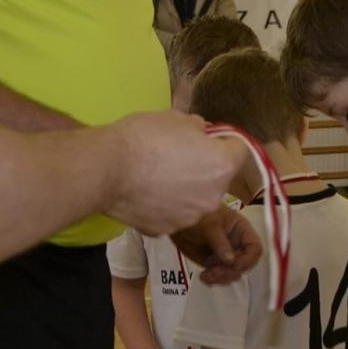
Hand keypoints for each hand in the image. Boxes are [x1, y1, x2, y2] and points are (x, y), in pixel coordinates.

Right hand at [107, 112, 239, 236]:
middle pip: (218, 178)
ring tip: (157, 175)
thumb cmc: (145, 137)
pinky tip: (145, 191)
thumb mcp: (177, 118)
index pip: (240, 150)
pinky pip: (172, 212)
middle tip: (177, 155)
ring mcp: (190, 217)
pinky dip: (164, 204)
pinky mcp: (167, 230)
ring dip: (185, 188)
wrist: (108, 169)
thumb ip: (198, 128)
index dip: (223, 140)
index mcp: (223, 165)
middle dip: (204, 167)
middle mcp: (214, 197)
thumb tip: (201, 134)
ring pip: (195, 198)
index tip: (207, 138)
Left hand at [172, 206, 262, 284]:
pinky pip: (220, 277)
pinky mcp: (215, 264)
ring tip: (207, 275)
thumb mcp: (210, 226)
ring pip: (233, 274)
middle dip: (231, 271)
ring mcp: (227, 256)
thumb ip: (220, 243)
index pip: (255, 248)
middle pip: (245, 265)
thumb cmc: (198, 216)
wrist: (179, 220)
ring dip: (222, 278)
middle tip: (215, 271)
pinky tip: (203, 277)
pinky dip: (213, 280)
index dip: (248, 259)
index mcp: (242, 230)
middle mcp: (237, 245)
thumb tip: (230, 260)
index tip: (234, 265)